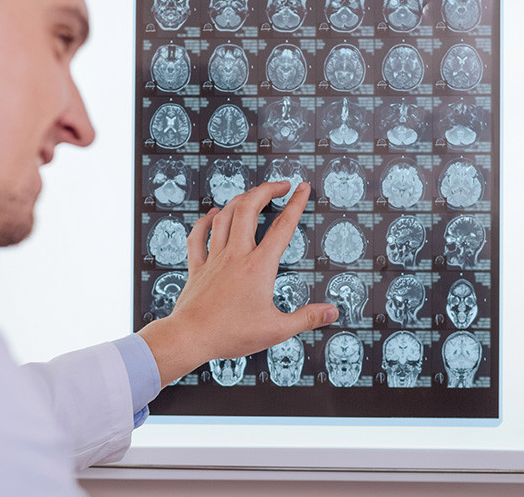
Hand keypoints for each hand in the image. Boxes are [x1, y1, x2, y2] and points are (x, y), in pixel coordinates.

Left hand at [138, 181, 337, 384]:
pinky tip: (212, 214)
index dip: (296, 204)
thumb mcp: (277, 330)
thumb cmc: (231, 334)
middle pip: (249, 209)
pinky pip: (198, 235)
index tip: (303, 188)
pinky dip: (205, 221)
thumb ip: (307, 318)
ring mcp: (214, 259)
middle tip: (281, 185)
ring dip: (240, 200)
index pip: (282, 227)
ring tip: (253, 195)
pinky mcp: (197, 267)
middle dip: (266, 190)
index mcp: (258, 267)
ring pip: (225, 216)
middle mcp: (236, 255)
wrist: (190, 337)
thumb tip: (332, 311)